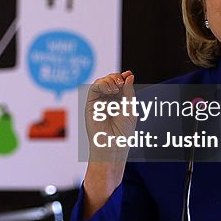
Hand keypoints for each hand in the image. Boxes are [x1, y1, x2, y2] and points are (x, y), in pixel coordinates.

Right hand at [81, 71, 135, 217]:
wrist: (113, 146)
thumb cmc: (123, 132)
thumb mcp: (130, 109)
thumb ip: (128, 92)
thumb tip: (128, 75)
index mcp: (118, 102)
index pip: (119, 84)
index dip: (122, 76)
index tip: (128, 74)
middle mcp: (108, 101)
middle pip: (109, 80)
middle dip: (116, 77)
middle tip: (121, 83)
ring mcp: (98, 102)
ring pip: (100, 81)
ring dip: (109, 80)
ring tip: (116, 88)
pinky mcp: (90, 104)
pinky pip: (94, 88)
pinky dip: (102, 84)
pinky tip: (110, 90)